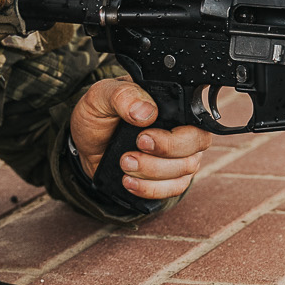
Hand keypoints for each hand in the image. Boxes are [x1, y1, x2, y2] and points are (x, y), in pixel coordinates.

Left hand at [69, 77, 213, 199]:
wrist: (87, 144)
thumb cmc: (100, 115)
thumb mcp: (101, 96)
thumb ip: (123, 95)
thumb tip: (147, 112)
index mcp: (173, 104)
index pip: (197, 117)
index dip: (175, 133)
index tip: (143, 137)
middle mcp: (184, 128)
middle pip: (197, 144)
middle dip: (163, 153)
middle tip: (131, 153)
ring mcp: (181, 154)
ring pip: (186, 168)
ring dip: (152, 172)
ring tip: (124, 164)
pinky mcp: (173, 177)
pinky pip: (175, 188)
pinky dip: (151, 189)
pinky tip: (129, 182)